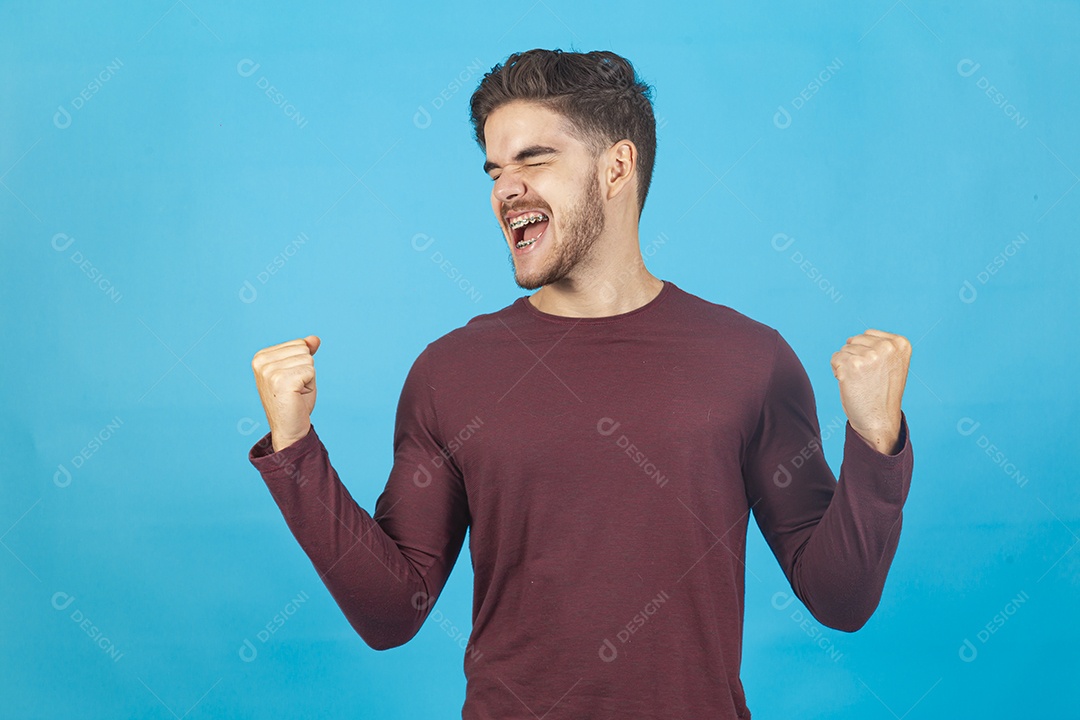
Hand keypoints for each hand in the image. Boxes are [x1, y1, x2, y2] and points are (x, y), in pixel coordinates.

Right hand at [252, 335, 320, 451]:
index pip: (298, 344)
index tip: (291, 381)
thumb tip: (315, 338)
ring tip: (296, 392)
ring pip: (308, 360)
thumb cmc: (295, 400)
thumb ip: (305, 352)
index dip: (302, 363)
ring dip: (308, 378)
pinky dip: (310, 384)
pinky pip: (310, 371)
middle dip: (306, 369)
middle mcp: (261, 362)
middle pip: (303, 349)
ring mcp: (269, 371)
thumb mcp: (300, 370)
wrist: (290, 428)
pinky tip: (297, 395)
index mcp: (261, 357)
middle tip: (295, 388)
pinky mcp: (281, 380)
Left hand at [830, 329, 910, 453]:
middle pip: (854, 340)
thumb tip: (851, 339)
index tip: (877, 371)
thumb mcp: (890, 364)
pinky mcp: (852, 365)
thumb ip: (880, 347)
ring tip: (860, 382)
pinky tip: (850, 384)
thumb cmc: (881, 393)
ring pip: (844, 350)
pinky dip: (837, 371)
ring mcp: (870, 355)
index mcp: (901, 343)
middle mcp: (887, 347)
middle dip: (855, 357)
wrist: (879, 420)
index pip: (868, 335)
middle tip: (866, 378)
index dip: (866, 353)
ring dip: (846, 365)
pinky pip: (835, 359)